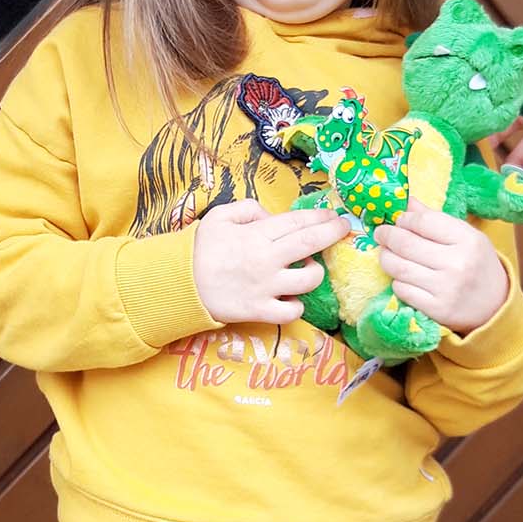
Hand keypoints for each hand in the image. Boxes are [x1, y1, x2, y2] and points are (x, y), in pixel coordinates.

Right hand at [192, 201, 349, 325]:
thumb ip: (249, 209)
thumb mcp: (219, 216)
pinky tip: (293, 298)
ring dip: (317, 272)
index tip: (335, 214)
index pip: (298, 222)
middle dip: (332, 234)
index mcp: (257, 235)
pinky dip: (297, 306)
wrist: (178, 285)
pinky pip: (291, 312)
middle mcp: (266, 261)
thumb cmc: (199, 249)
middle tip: (344, 228)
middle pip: (311, 245)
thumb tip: (272, 215)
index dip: (321, 217)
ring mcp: (266, 288)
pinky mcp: (260, 311)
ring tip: (311, 268)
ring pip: (308, 281)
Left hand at [375, 200, 508, 334]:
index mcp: (467, 239)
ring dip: (385, 257)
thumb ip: (435, 219)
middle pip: (406, 243)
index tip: (398, 220)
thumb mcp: (465, 237)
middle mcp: (458, 263)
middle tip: (381, 234)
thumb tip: (406, 202)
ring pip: (398, 267)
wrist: (496, 306)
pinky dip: (396, 281)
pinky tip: (401, 276)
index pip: (423, 221)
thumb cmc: (477, 264)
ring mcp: (446, 288)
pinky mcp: (436, 310)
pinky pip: (402, 290)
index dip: (405, 219)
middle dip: (387, 236)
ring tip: (385, 253)